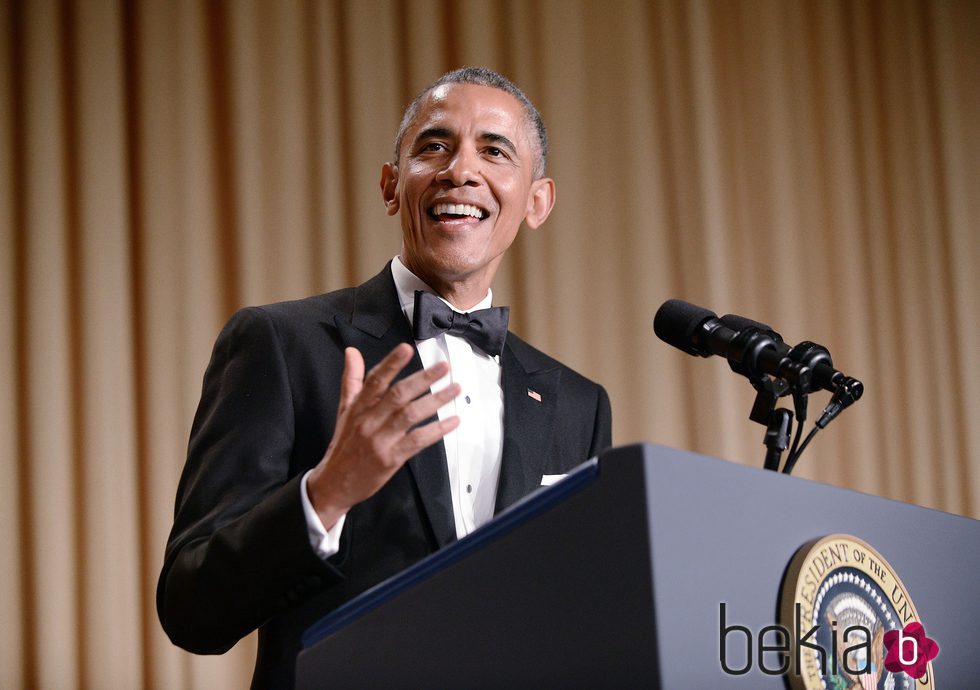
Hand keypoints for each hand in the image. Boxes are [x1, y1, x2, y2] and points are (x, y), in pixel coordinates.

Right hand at [307, 343, 459, 529]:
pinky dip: (437, 430)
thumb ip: (351, 379)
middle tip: (444, 367)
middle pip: (398, 395)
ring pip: (410, 415)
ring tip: (455, 389)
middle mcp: (368, 421)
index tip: (406, 349)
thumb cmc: (344, 444)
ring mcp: (380, 440)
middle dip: (423, 379)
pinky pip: (417, 441)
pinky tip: (453, 421)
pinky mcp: (391, 459)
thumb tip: (351, 351)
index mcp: (358, 407)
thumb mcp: (344, 410)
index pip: (376, 380)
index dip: (391, 363)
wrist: (334, 484)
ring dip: (436, 400)